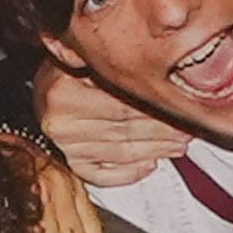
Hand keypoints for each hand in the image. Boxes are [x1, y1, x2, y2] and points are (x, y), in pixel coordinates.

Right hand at [35, 59, 181, 185]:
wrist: (44, 90)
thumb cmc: (67, 72)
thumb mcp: (88, 57)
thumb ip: (118, 68)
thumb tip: (171, 78)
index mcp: (63, 91)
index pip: (123, 104)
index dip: (158, 108)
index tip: (183, 108)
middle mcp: (60, 121)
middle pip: (125, 129)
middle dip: (163, 131)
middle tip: (187, 128)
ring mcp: (63, 146)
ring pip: (121, 151)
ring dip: (154, 150)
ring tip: (176, 144)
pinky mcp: (67, 163)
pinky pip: (104, 174)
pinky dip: (129, 172)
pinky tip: (148, 163)